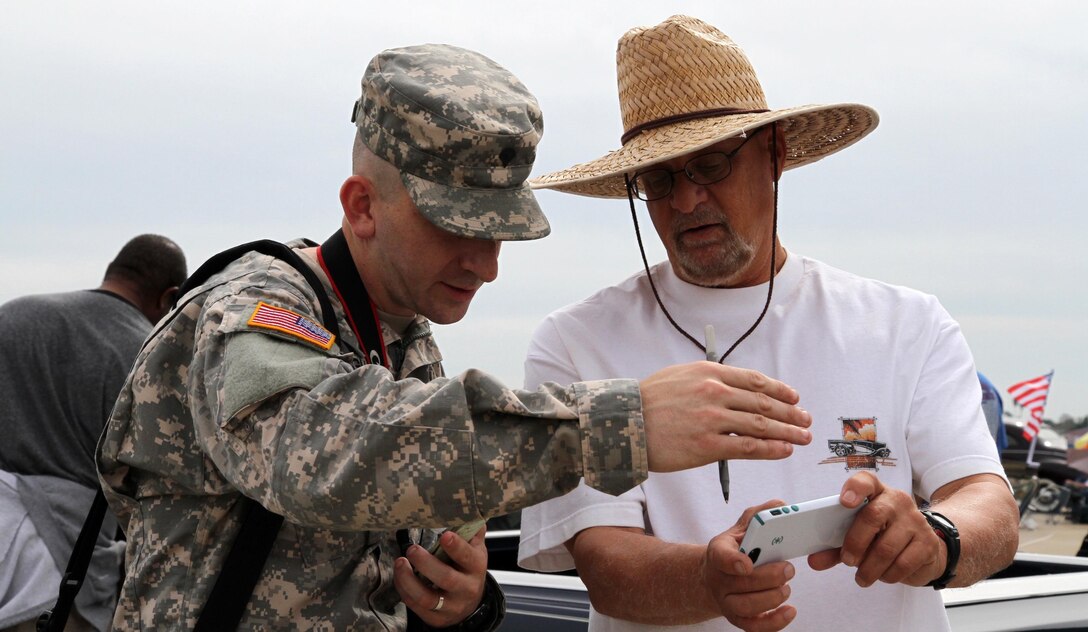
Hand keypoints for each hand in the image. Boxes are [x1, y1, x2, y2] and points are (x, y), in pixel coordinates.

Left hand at [394, 525, 487, 626]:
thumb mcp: (475, 550)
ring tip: (400, 562)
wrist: (470, 604)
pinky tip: (399, 576)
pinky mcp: (436, 618)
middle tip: (412, 549)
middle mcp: (465, 588)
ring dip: (409, 580)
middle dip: (426, 563)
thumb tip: (470, 509)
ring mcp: (450, 606)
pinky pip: (416, 606)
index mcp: (476, 567)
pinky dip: (404, 590)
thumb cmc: (467, 570)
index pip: (468, 557)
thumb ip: (472, 531)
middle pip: (446, 578)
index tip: (444, 535)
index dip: (456, 547)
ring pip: (426, 597)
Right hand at [639, 362, 811, 471]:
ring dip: (787, 432)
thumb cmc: (649, 400)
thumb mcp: (681, 376)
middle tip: (806, 420)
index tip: (795, 398)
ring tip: (803, 438)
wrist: (624, 422)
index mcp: (709, 372)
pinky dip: (770, 449)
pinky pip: (747, 447)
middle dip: (791, 413)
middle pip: (764, 403)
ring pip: (761, 425)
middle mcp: (715, 393)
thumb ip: (710, 379)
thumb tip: (737, 389)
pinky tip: (784, 450)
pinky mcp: (707, 446)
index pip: (755, 381)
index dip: (780, 391)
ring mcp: (712, 420)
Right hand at [703, 500, 796, 630]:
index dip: (733, 562)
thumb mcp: (743, 526)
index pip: (720, 557)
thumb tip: (782, 506)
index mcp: (718, 551)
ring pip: (746, 606)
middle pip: (741, 583)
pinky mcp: (737, 618)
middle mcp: (719, 578)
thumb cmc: (736, 548)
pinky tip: (790, 611)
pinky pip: (753, 627)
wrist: (716, 575)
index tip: (748, 563)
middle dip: (768, 577)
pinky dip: (774, 622)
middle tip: (788, 569)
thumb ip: (762, 514)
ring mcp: (726, 601)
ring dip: (772, 598)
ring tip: (786, 587)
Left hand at [808, 472, 943, 586]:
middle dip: (855, 543)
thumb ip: (834, 547)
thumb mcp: (857, 537)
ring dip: (869, 568)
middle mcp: (897, 501)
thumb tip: (813, 561)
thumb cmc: (882, 537)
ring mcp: (915, 520)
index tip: (844, 502)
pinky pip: (903, 563)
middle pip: (872, 516)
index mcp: (876, 492)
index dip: (854, 488)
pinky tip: (883, 576)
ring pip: (886, 547)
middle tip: (847, 561)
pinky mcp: (927, 543)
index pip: (866, 480)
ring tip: (862, 577)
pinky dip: (888, 575)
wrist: (923, 549)